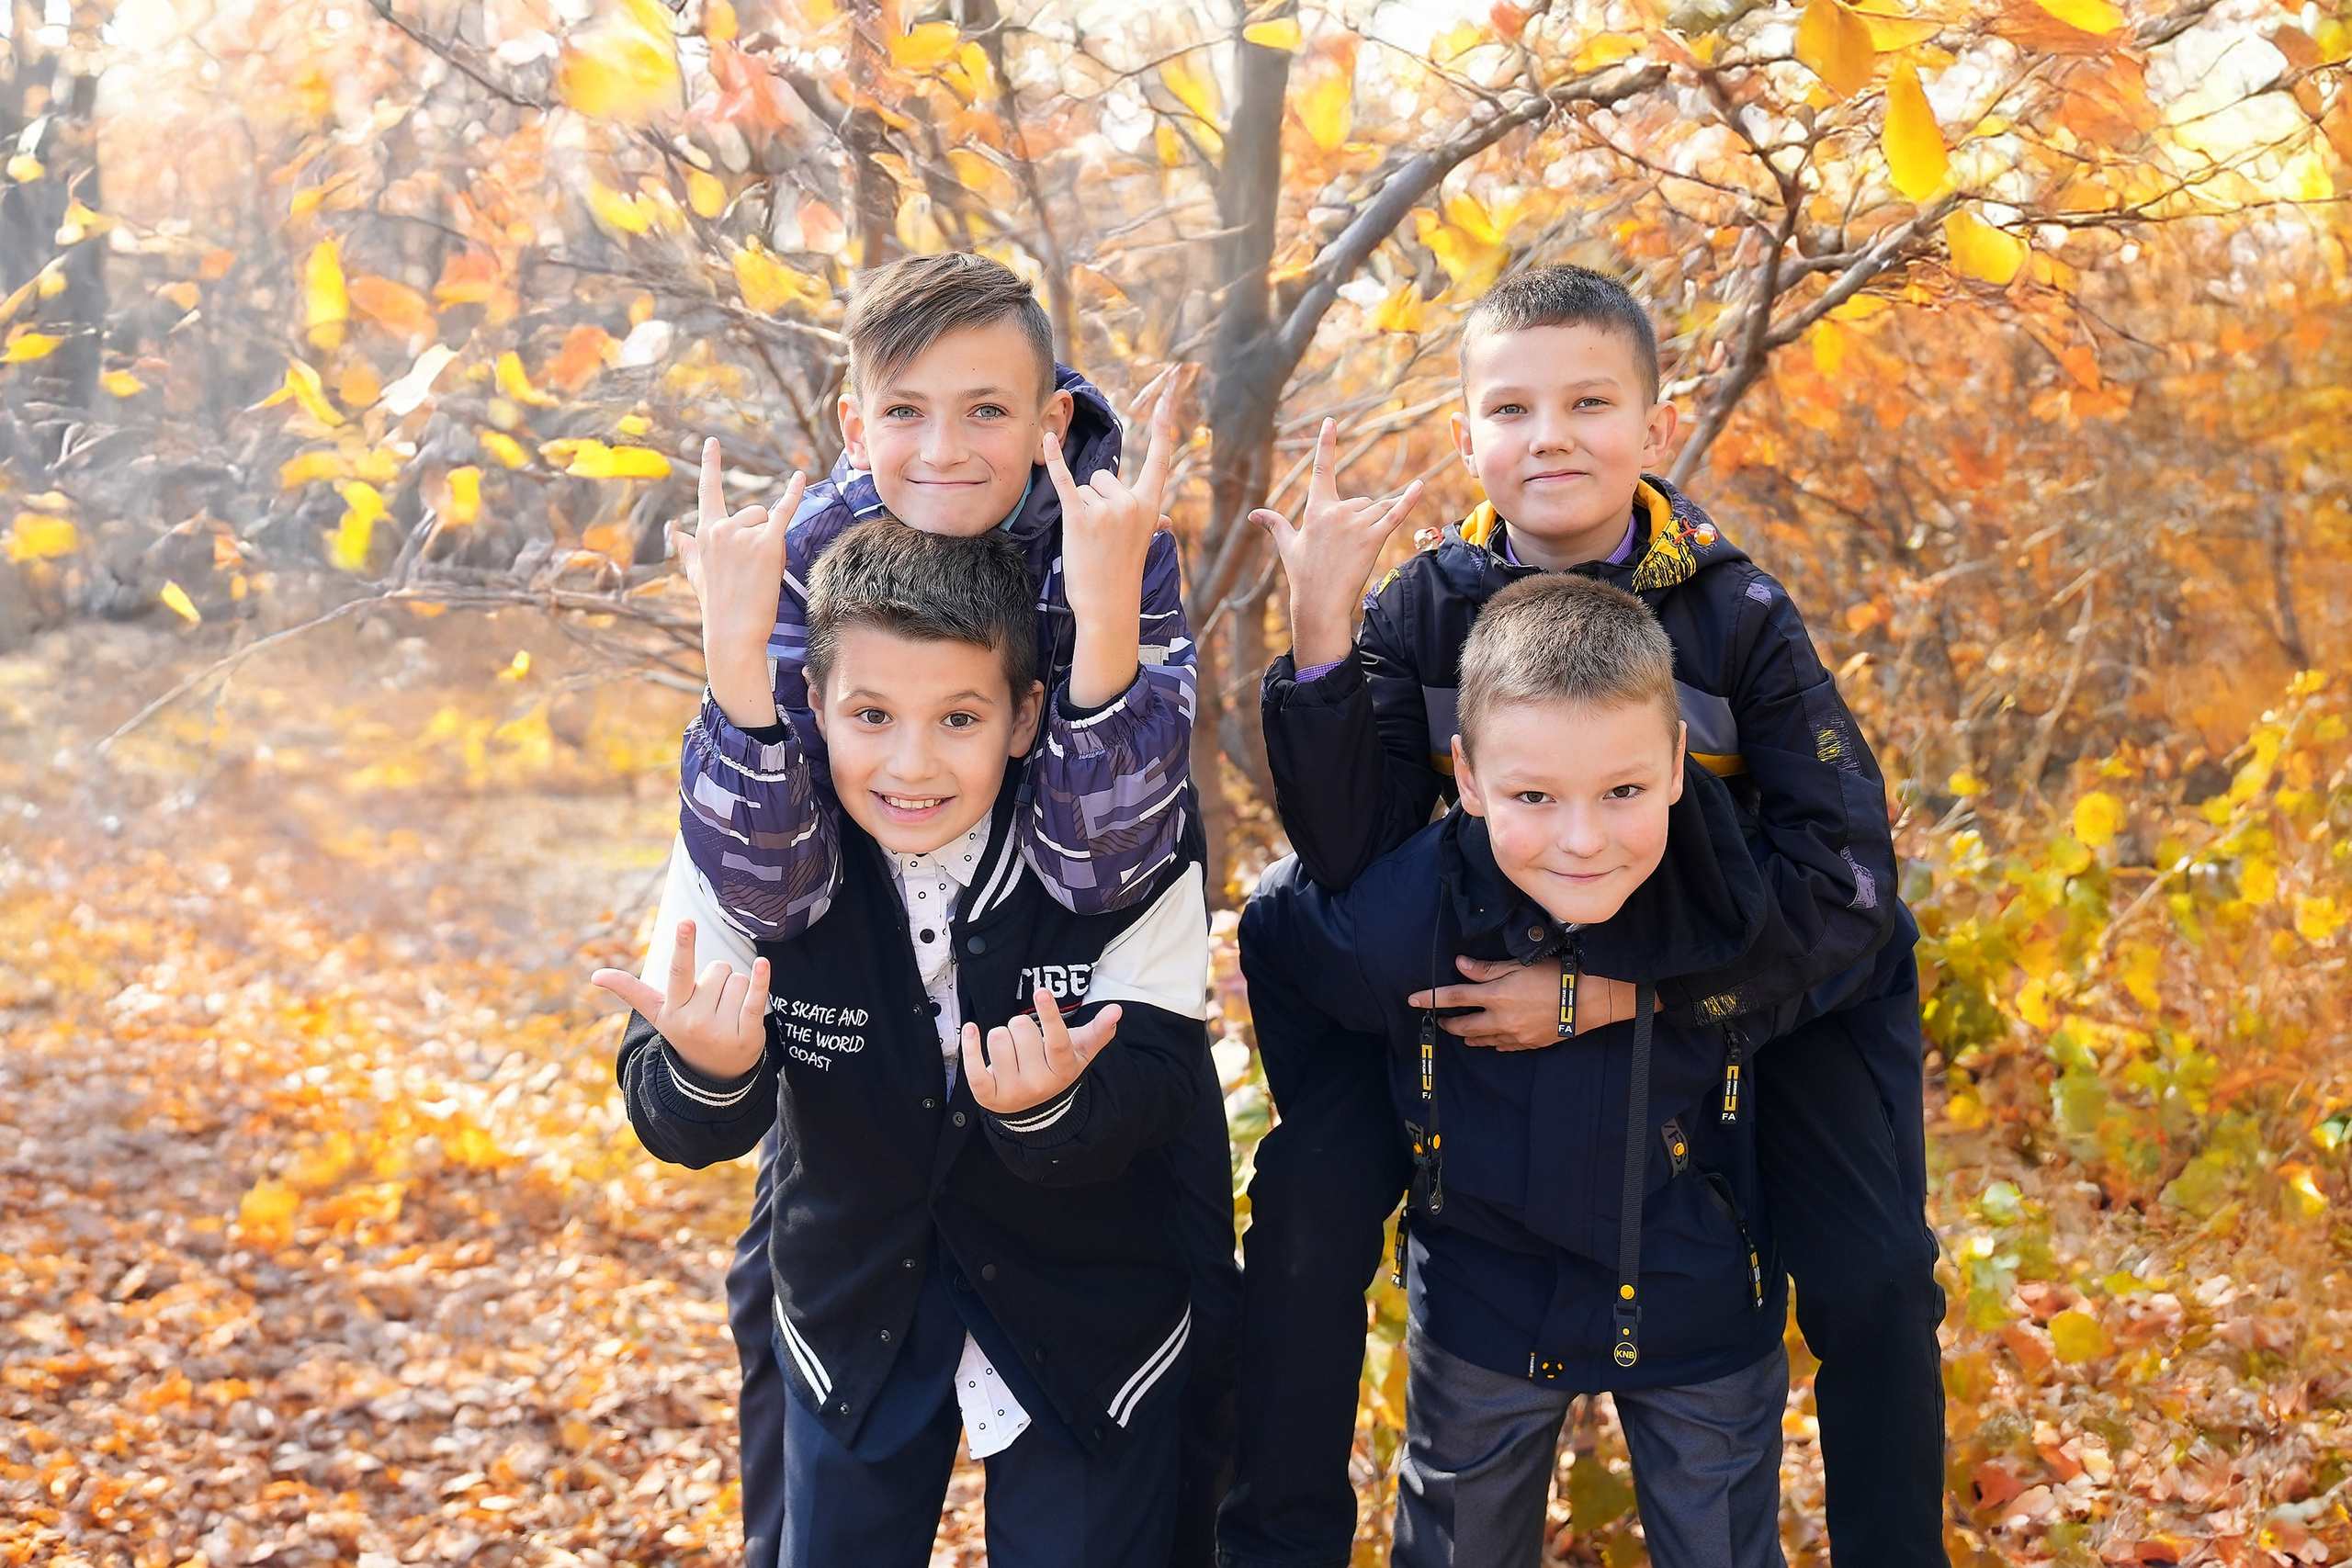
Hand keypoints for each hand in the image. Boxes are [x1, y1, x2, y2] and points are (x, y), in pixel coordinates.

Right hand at [593, 918, 770, 1082]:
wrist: (712, 1074)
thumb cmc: (684, 1030)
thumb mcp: (658, 1013)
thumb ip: (630, 990)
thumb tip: (595, 976)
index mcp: (673, 1008)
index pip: (678, 970)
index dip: (682, 945)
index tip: (685, 921)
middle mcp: (695, 1019)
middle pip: (719, 968)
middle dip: (719, 979)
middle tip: (713, 1003)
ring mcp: (721, 1028)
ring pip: (739, 979)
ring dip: (738, 989)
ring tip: (728, 1011)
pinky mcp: (747, 1034)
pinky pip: (756, 997)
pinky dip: (761, 980)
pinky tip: (763, 964)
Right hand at [673, 438, 804, 730]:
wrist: (732, 631)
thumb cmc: (717, 605)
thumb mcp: (697, 573)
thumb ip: (688, 548)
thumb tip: (674, 532)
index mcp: (705, 532)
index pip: (708, 492)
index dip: (711, 465)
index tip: (711, 442)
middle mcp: (721, 528)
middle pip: (752, 512)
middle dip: (759, 534)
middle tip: (752, 570)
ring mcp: (743, 535)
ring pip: (767, 521)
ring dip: (771, 541)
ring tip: (760, 572)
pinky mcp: (766, 544)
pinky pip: (783, 512)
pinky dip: (794, 494)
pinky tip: (801, 476)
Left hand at [960, 988, 1124, 1116]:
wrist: (1035, 1110)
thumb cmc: (1056, 1067)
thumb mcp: (1080, 1052)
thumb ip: (1099, 1031)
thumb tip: (1117, 1010)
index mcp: (1063, 1070)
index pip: (1057, 1041)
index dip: (1049, 1016)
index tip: (1041, 991)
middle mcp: (1039, 1084)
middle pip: (1021, 1029)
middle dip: (1021, 1026)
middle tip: (1026, 1040)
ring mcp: (1012, 1092)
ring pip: (997, 1039)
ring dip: (1001, 1036)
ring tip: (1010, 1050)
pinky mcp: (987, 1096)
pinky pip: (973, 1066)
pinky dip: (970, 1044)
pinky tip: (971, 1030)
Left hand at [1051, 366, 1185, 708]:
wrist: (1108, 606)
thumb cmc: (1122, 573)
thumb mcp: (1143, 542)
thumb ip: (1149, 519)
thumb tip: (1160, 519)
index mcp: (1151, 503)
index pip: (1161, 453)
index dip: (1165, 417)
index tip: (1172, 382)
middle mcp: (1132, 502)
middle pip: (1104, 475)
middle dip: (1096, 499)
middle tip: (1102, 536)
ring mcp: (1107, 510)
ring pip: (1084, 487)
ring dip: (1080, 510)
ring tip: (1090, 541)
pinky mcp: (1080, 518)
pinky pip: (1065, 482)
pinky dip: (1054, 461)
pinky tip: (1046, 440)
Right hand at [1252, 418, 1423, 669]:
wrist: (1320, 603)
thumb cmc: (1302, 574)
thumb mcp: (1287, 545)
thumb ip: (1274, 524)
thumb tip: (1253, 515)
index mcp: (1316, 509)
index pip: (1321, 469)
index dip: (1326, 444)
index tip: (1330, 421)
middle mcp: (1337, 511)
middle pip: (1361, 501)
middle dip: (1359, 520)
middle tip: (1345, 550)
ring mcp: (1358, 524)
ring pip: (1376, 510)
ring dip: (1373, 525)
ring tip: (1358, 553)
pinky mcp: (1375, 538)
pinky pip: (1396, 513)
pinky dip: (1409, 499)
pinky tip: (1421, 485)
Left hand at [1406, 957, 1650, 1051]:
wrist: (1589, 1000)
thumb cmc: (1555, 975)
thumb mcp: (1519, 965)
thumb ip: (1487, 969)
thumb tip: (1460, 965)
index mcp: (1495, 996)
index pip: (1453, 998)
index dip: (1431, 999)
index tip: (1413, 1000)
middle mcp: (1500, 1019)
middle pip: (1464, 1026)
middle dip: (1449, 1025)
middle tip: (1441, 1022)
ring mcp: (1515, 1036)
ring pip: (1482, 1041)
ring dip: (1469, 1037)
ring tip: (1462, 1034)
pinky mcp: (1529, 1044)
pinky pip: (1504, 1047)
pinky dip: (1493, 1043)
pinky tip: (1491, 1041)